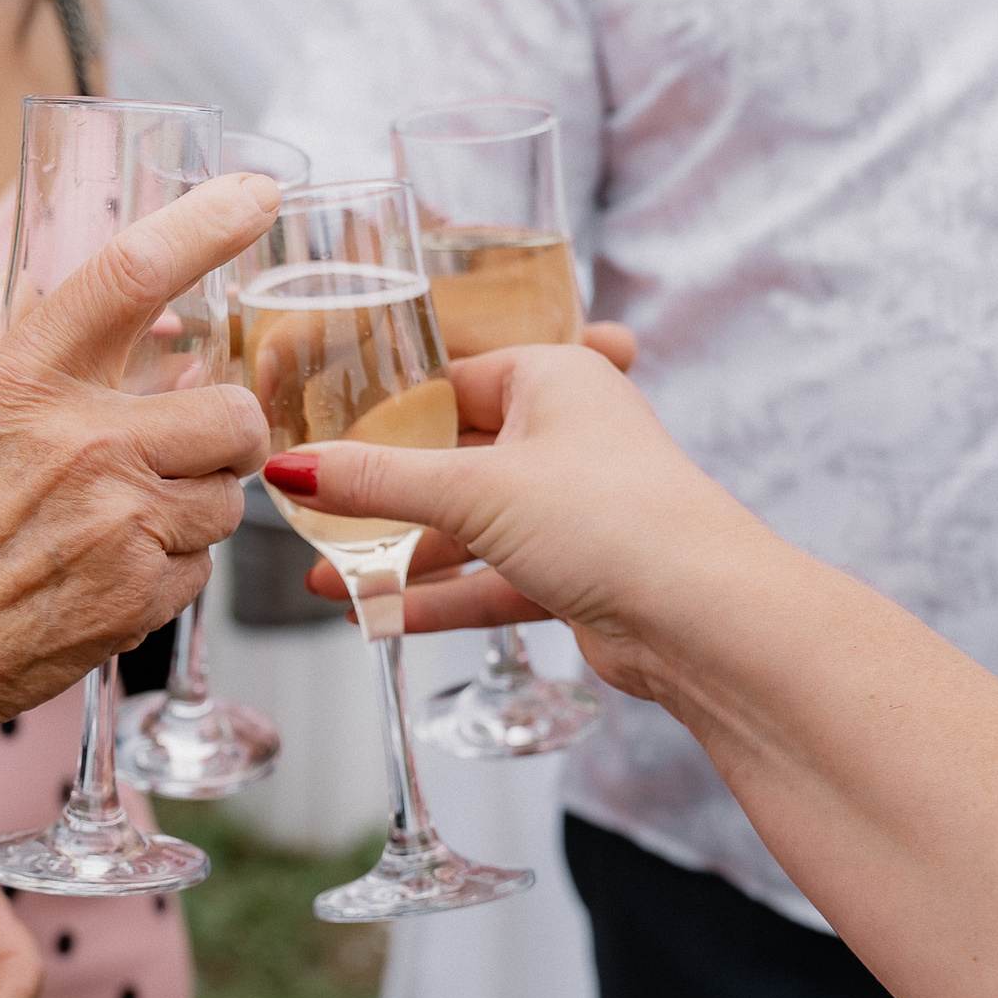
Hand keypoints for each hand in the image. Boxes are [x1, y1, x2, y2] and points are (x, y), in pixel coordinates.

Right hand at [0, 173, 280, 759]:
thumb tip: (36, 276)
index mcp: (18, 379)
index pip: (131, 272)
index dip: (207, 222)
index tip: (256, 194)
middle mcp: (80, 442)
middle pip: (229, 407)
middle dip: (223, 426)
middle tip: (184, 443)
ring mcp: (117, 522)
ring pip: (227, 494)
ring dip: (194, 502)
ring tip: (123, 519)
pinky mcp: (139, 594)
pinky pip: (200, 565)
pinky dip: (169, 567)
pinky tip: (105, 573)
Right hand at [272, 335, 757, 702]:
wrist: (703, 617)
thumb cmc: (615, 520)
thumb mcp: (474, 491)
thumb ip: (376, 482)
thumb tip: (293, 468)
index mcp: (553, 380)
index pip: (446, 383)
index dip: (380, 412)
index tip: (316, 433)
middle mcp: (566, 436)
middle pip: (451, 461)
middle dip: (382, 496)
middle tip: (311, 511)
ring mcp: (572, 509)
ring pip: (468, 528)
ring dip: (401, 558)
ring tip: (324, 579)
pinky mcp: (575, 574)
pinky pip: (490, 580)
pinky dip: (438, 598)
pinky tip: (376, 617)